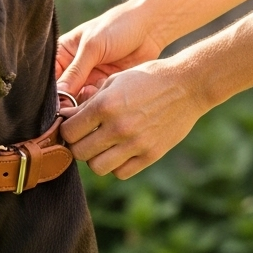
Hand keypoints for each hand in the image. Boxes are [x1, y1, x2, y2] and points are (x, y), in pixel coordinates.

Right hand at [55, 1, 165, 100]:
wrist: (151, 27)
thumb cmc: (118, 27)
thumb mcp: (93, 47)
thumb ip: (75, 72)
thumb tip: (58, 96)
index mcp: (63, 54)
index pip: (48, 78)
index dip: (49, 92)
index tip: (55, 104)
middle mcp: (72, 68)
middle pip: (61, 94)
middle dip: (67, 100)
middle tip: (73, 104)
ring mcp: (88, 79)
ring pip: (77, 100)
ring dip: (83, 101)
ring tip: (93, 90)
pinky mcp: (103, 87)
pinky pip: (94, 101)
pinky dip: (97, 100)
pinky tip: (104, 89)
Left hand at [59, 60, 205, 178]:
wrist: (189, 85)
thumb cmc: (147, 79)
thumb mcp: (115, 82)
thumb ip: (88, 102)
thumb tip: (64, 118)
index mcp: (105, 105)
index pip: (68, 132)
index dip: (67, 131)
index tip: (73, 127)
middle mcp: (118, 126)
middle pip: (79, 153)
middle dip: (78, 146)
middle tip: (86, 138)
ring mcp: (135, 143)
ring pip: (97, 168)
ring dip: (96, 159)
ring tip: (103, 147)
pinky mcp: (150, 155)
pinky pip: (120, 173)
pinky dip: (116, 166)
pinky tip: (121, 152)